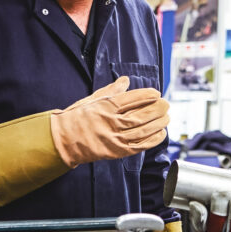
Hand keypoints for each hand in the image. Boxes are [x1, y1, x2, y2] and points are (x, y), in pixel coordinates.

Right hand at [50, 76, 169, 166]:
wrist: (63, 140)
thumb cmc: (77, 118)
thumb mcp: (92, 99)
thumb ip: (111, 91)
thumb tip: (126, 80)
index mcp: (105, 107)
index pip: (131, 99)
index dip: (147, 95)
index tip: (156, 93)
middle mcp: (111, 122)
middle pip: (140, 115)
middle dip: (157, 109)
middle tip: (166, 104)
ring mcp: (114, 138)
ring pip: (142, 130)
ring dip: (158, 123)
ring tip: (167, 117)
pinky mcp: (117, 151)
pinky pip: (139, 145)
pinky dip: (152, 140)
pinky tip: (161, 133)